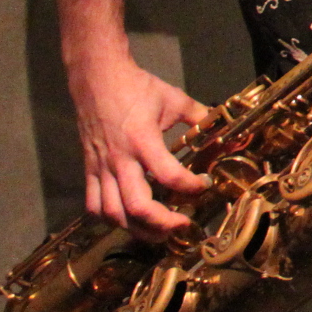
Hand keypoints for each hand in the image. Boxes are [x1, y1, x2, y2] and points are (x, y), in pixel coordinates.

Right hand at [67, 52, 211, 239]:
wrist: (97, 79)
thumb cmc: (137, 88)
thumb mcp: (174, 99)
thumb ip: (199, 117)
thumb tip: (223, 127)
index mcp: (142, 140)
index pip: (169, 175)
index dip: (191, 186)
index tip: (205, 184)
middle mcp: (119, 159)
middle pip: (137, 205)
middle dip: (162, 222)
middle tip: (182, 224)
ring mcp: (101, 167)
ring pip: (113, 213)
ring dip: (136, 229)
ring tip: (158, 232)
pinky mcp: (88, 169)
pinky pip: (93, 204)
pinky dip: (109, 219)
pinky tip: (127, 221)